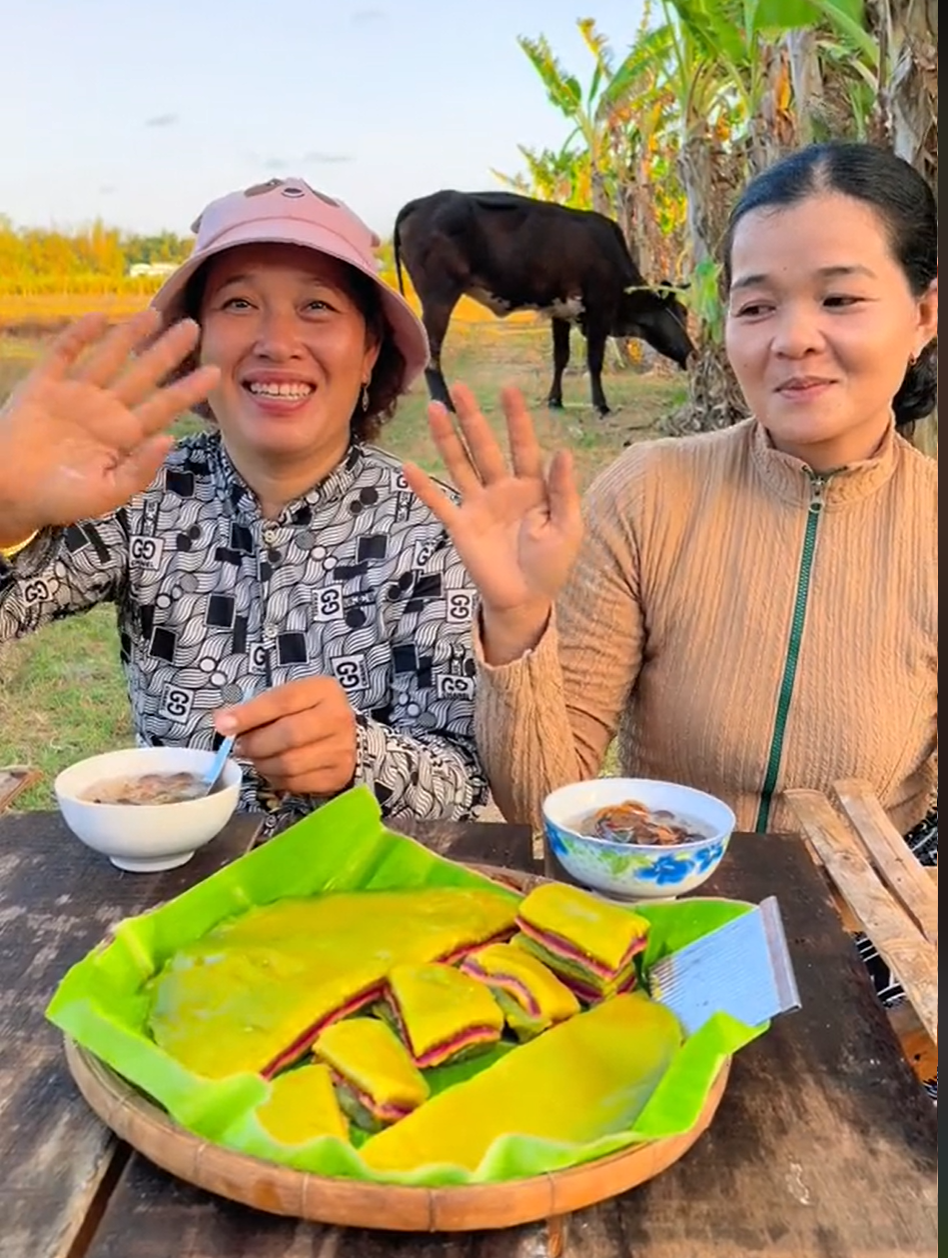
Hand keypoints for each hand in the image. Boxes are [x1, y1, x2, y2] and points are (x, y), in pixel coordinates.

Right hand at [0, 309, 218, 544]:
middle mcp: (105, 410)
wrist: (10, 495)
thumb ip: (139, 470)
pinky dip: (79, 335)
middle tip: (193, 326)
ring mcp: (75, 395)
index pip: (164, 407)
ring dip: (130, 335)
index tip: (216, 372)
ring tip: (154, 313)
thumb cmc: (60, 500)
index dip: (188, 390)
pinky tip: (99, 316)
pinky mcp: (43, 386)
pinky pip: (64, 354)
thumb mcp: (108, 493)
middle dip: (167, 351)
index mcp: (124, 436)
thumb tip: (168, 439)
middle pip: (143, 375)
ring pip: (109, 358)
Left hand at [215, 677, 357, 795]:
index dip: (250, 714)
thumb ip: (260, 708)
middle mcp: (338, 718)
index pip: (282, 701)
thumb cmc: (311, 714)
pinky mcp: (337, 775)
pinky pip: (296, 782)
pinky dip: (277, 779)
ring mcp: (341, 749)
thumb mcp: (290, 700)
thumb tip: (223, 722)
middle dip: (256, 743)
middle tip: (241, 746)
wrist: (350, 737)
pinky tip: (274, 769)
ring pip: (290, 763)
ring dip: (263, 764)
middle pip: (288, 735)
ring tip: (258, 758)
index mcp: (324, 691)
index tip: (223, 725)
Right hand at [402, 385, 582, 662]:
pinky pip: (440, 503)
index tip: (508, 389)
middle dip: (472, 418)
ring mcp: (478, 506)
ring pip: (460, 465)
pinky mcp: (461, 527)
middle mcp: (502, 489)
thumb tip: (562, 451)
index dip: (516, 418)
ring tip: (435, 409)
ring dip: (446, 439)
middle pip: (484, 447)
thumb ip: (563, 491)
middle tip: (459, 387)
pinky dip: (424, 487)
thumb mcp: (567, 528)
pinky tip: (408, 467)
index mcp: (532, 487)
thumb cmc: (551, 565)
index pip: (523, 445)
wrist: (525, 601)